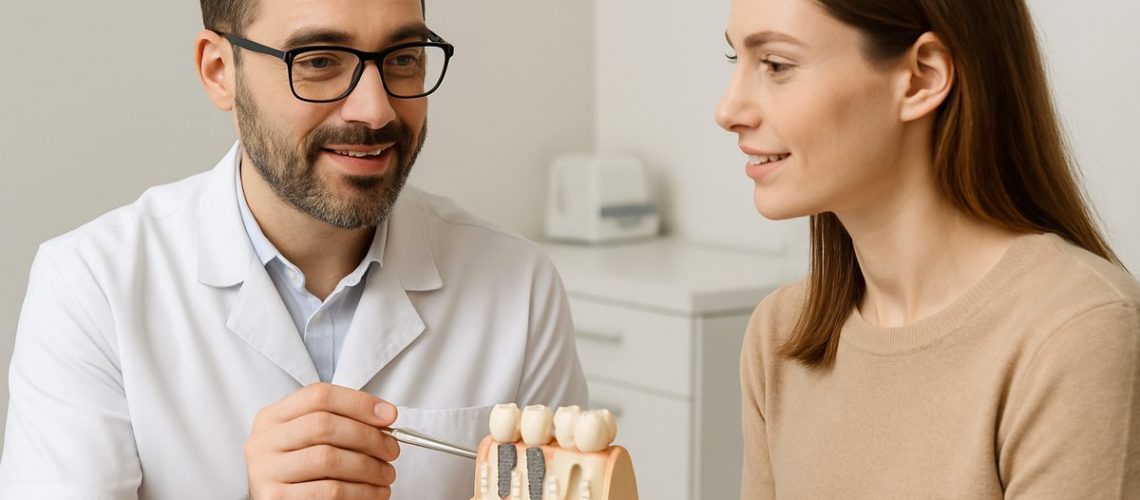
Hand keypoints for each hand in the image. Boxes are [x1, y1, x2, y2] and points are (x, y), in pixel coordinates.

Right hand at [245, 383, 400, 499]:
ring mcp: (266, 471)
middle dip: (367, 436)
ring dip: (368, 467)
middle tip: (391, 450)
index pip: (319, 396)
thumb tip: (385, 416)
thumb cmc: (302, 467)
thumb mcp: (311, 439)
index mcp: (273, 417)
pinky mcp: (276, 499)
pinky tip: (374, 492)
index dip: (358, 402)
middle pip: (323, 425)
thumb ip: (341, 422)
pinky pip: (328, 491)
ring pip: (327, 458)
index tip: (389, 416)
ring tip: (386, 474)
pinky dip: (360, 492)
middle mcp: (263, 441)